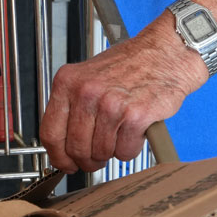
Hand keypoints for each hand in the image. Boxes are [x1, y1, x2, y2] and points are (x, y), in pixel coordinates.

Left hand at [39, 18, 208, 172]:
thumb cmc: (130, 64)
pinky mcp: (135, 116)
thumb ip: (73, 106)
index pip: (50, 133)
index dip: (58, 157)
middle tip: (98, 157)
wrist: (166, 52)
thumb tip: (63, 144)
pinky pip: (125, 151)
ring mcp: (110, 104)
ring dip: (112, 152)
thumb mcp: (89, 76)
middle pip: (76, 148)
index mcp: (67, 82)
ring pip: (101, 153)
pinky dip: (131, 148)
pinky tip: (135, 131)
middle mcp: (86, 92)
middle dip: (88, 160)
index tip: (66, 164)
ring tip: (121, 133)